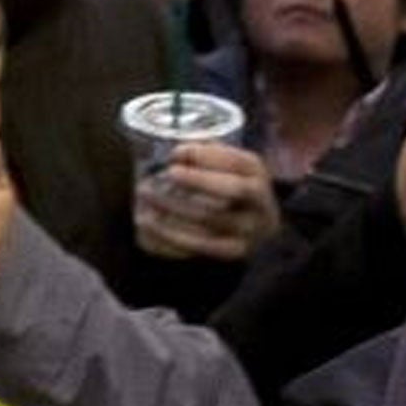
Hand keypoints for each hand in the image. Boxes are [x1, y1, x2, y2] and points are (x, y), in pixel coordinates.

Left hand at [134, 141, 280, 260]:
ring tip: (145, 194)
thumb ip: (203, 154)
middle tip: (168, 173)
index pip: (239, 162)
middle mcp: (260, 203)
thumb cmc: (225, 186)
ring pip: (211, 218)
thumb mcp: (223, 165)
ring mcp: (248, 231)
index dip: (207, 156)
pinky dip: (169, 233)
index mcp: (257, 175)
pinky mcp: (231, 252)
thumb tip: (178, 154)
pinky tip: (147, 223)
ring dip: (174, 206)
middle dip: (199, 179)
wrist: (251, 227)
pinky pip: (199, 245)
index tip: (175, 153)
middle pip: (234, 190)